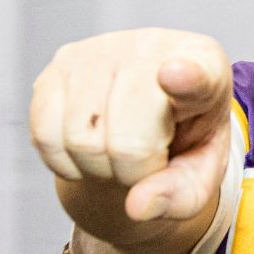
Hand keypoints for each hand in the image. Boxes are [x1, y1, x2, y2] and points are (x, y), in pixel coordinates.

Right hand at [29, 29, 230, 249]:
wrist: (146, 123)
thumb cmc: (181, 143)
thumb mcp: (198, 176)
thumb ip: (181, 196)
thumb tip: (138, 206)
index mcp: (206, 66)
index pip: (197, 73)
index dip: (187, 77)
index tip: (176, 74)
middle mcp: (152, 46)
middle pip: (128, 141)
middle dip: (134, 172)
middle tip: (147, 161)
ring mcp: (99, 50)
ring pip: (81, 141)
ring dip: (98, 168)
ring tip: (119, 150)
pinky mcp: (59, 64)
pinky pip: (46, 135)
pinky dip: (64, 161)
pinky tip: (89, 147)